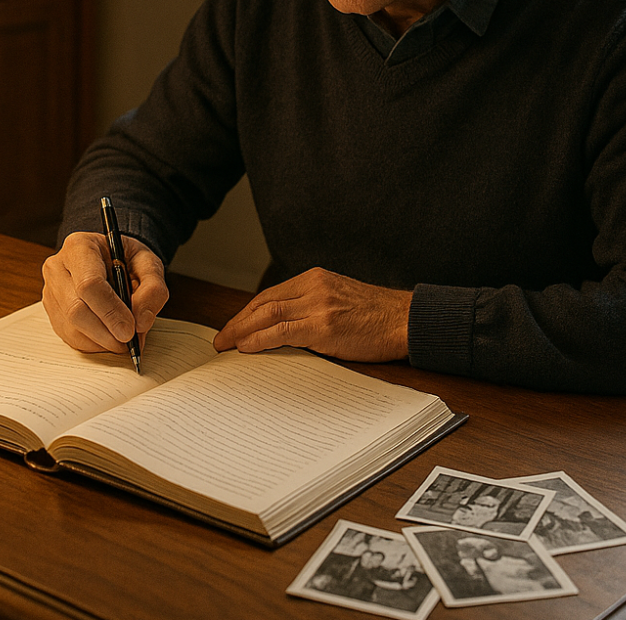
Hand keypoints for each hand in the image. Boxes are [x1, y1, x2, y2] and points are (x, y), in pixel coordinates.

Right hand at [42, 231, 168, 354]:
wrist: (110, 258)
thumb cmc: (127, 258)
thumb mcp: (149, 263)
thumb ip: (153, 289)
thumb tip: (141, 322)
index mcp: (80, 247)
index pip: (89, 284)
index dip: (111, 311)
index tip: (130, 330)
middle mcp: (58, 268)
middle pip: (76, 310)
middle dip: (107, 332)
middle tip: (130, 341)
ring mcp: (51, 291)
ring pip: (71, 328)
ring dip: (101, 341)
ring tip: (123, 339)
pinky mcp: (52, 312)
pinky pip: (69, 337)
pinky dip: (93, 344)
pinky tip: (109, 337)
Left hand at [212, 268, 411, 361]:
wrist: (404, 319)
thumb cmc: (376, 315)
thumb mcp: (339, 299)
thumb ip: (312, 306)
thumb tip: (282, 328)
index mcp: (315, 278)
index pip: (270, 294)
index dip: (247, 312)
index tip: (234, 326)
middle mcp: (314, 287)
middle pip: (263, 303)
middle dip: (238, 321)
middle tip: (221, 338)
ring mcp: (318, 306)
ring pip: (268, 315)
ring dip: (242, 331)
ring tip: (226, 345)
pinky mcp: (324, 326)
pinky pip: (282, 331)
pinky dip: (260, 339)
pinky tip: (246, 347)